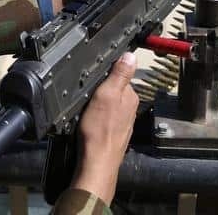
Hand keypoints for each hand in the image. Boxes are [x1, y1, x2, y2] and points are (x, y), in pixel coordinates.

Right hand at [70, 52, 138, 203]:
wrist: (96, 163)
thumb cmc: (100, 132)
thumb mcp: (107, 94)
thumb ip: (119, 74)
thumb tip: (131, 55)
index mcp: (130, 96)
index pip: (120, 76)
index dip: (105, 76)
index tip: (94, 81)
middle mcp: (130, 108)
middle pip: (114, 90)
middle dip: (101, 91)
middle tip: (88, 97)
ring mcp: (122, 122)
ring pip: (109, 105)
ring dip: (98, 105)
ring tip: (87, 111)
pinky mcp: (113, 132)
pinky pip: (104, 118)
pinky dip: (96, 118)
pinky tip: (89, 123)